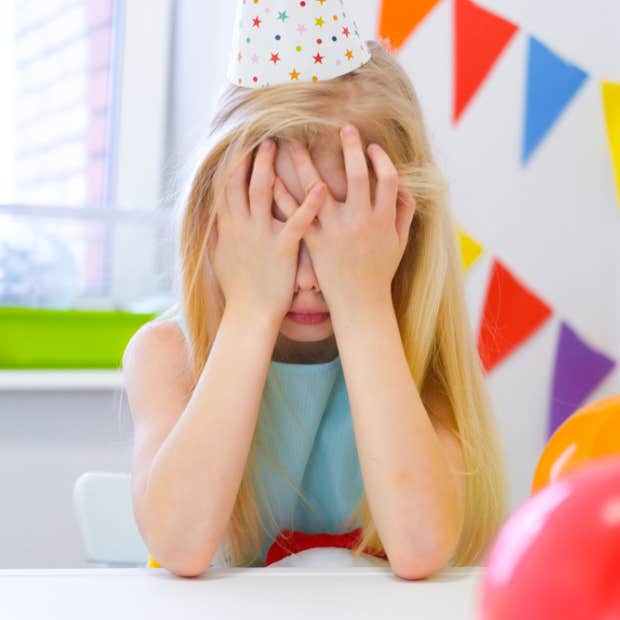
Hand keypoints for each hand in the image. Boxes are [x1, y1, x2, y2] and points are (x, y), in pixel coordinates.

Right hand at [207, 138, 327, 321]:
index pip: (225, 186)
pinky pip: (296, 221)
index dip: (231, 162)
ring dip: (272, 167)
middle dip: (252, 157)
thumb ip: (219, 231)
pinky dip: (308, 203)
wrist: (249, 314)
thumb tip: (214, 213)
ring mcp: (260, 236)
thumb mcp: (220, 256)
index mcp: (228, 226)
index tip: (238, 143)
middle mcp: (241, 226)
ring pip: (264, 193)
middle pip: (243, 182)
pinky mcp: (282, 249)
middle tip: (264, 136)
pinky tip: (321, 185)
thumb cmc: (238, 287)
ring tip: (285, 145)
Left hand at [273, 124, 415, 314]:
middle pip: (356, 176)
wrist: (359, 304)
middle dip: (351, 148)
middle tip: (344, 128)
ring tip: (294, 143)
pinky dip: (283, 196)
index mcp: (383, 220)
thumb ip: (404, 214)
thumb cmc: (379, 273)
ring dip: (305, 162)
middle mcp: (360, 222)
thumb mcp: (399, 244)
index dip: (382, 160)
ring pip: (318, 189)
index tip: (373, 148)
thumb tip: (405, 188)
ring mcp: (335, 232)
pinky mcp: (315, 243)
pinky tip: (272, 179)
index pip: (388, 179)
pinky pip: (296, 215)